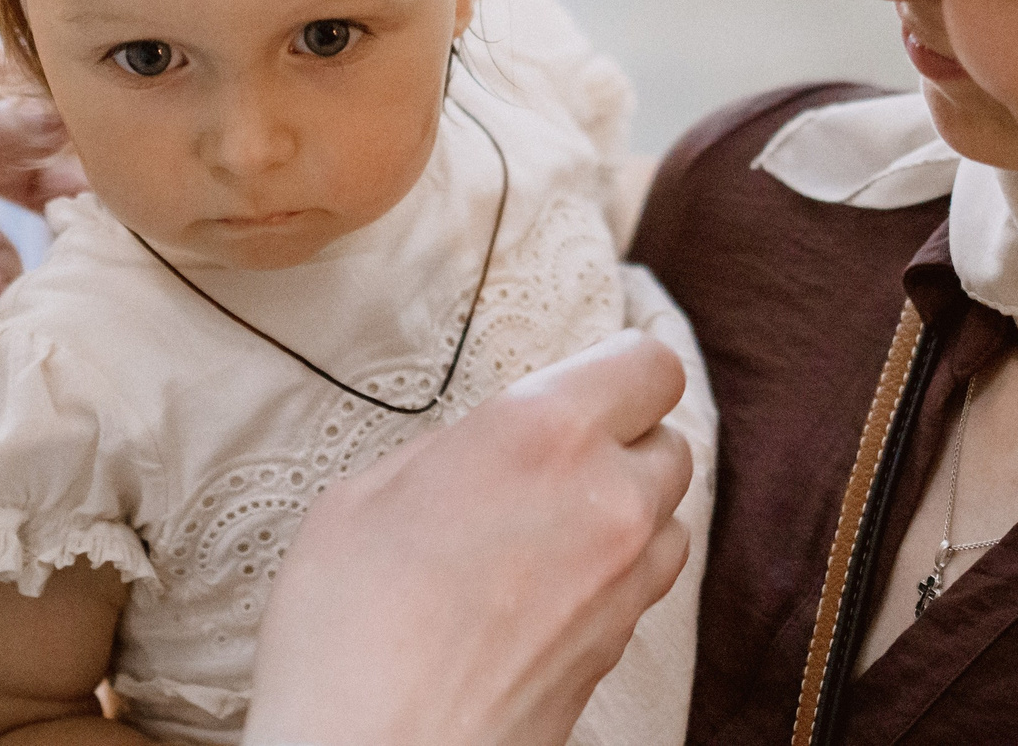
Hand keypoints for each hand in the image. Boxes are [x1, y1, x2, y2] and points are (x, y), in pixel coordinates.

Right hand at [243, 331, 693, 745]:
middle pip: (670, 442)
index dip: (622, 367)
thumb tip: (485, 454)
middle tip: (553, 461)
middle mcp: (606, 500)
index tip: (591, 377)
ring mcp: (623, 585)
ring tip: (549, 530)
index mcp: (543, 432)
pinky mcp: (619, 653)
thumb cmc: (347, 626)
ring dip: (626, 512)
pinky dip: (611, 576)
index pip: (649, 365)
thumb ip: (453, 453)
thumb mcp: (365, 495)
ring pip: (669, 519)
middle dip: (623, 442)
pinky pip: (642, 589)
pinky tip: (542, 591)